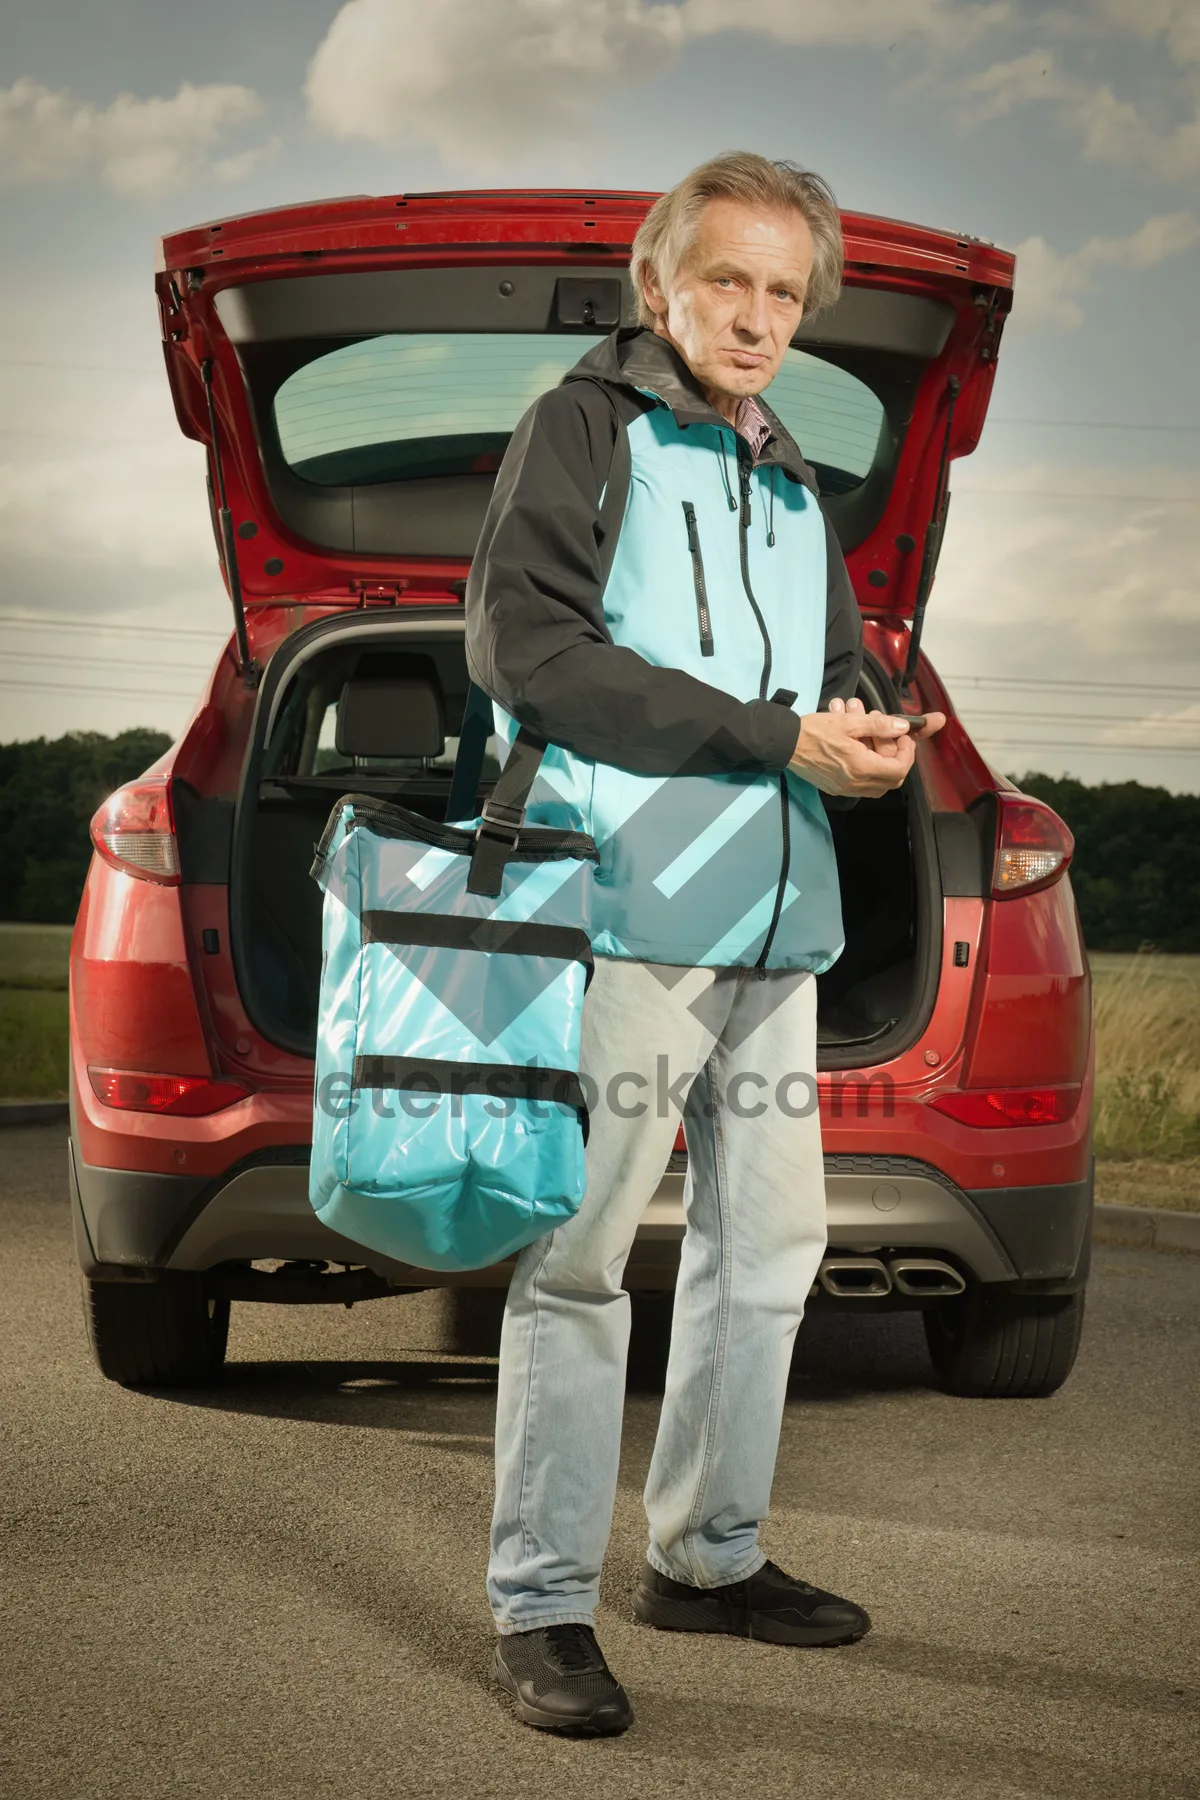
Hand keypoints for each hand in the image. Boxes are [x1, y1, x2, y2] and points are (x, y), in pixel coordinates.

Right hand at [788, 699, 945, 796]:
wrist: (784, 744)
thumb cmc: (815, 731)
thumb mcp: (848, 722)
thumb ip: (878, 725)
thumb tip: (902, 727)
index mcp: (862, 768)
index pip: (899, 769)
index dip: (907, 752)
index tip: (902, 736)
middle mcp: (856, 784)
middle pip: (892, 780)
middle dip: (896, 757)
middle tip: (888, 736)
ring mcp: (846, 789)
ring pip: (878, 784)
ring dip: (883, 763)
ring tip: (872, 740)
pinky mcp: (836, 789)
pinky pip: (863, 785)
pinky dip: (868, 769)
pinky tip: (859, 749)